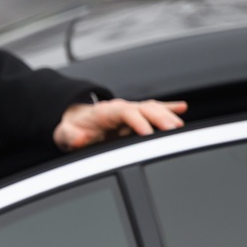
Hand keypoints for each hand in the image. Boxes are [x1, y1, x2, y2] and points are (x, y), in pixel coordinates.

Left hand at [53, 98, 187, 150]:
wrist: (73, 122)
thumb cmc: (71, 129)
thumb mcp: (64, 134)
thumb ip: (70, 136)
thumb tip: (80, 138)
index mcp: (104, 111)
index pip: (124, 113)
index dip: (137, 121)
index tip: (147, 133)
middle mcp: (120, 108)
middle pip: (143, 109)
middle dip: (158, 118)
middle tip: (172, 129)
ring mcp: (129, 111)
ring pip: (151, 109)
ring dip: (166, 115)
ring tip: (180, 125)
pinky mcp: (135, 116)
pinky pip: (153, 110)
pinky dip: (167, 108)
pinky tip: (182, 108)